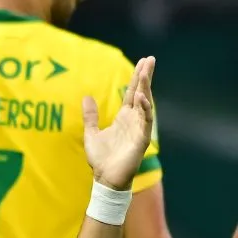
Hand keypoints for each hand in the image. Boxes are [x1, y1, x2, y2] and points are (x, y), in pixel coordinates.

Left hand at [82, 56, 155, 189]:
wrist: (105, 178)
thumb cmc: (100, 159)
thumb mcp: (91, 133)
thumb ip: (90, 116)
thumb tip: (86, 97)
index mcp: (123, 118)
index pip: (132, 93)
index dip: (137, 78)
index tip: (143, 62)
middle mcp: (133, 120)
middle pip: (141, 93)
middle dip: (145, 77)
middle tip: (150, 59)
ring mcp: (139, 129)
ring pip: (145, 104)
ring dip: (145, 88)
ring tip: (145, 72)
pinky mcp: (141, 140)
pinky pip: (145, 121)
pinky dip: (144, 109)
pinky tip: (141, 97)